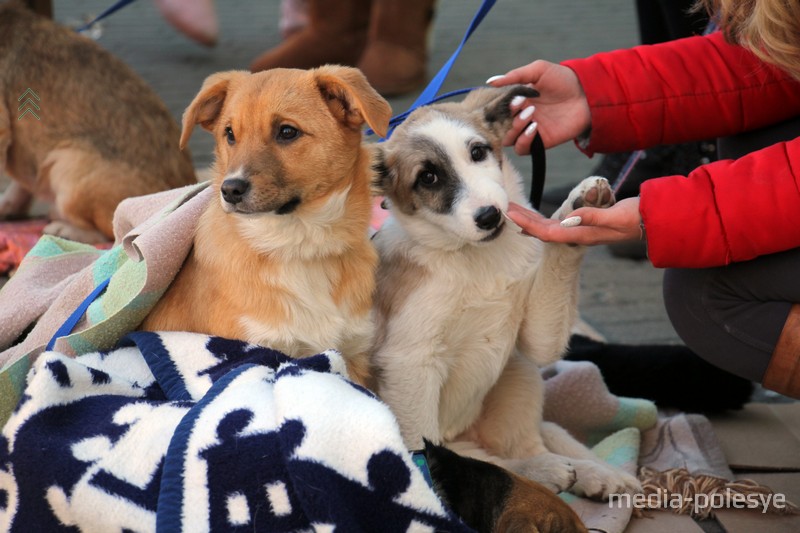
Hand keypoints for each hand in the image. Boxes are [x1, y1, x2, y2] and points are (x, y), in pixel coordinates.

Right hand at [487, 60, 591, 155]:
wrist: (586, 93)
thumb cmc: (563, 79)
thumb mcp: (538, 70)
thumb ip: (514, 76)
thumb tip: (490, 81)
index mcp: (517, 101)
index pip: (498, 109)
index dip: (500, 105)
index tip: (512, 97)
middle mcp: (520, 117)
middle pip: (500, 126)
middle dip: (507, 116)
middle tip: (522, 104)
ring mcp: (530, 130)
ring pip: (508, 139)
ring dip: (515, 127)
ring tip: (531, 113)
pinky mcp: (540, 142)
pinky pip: (522, 149)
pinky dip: (524, 140)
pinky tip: (534, 126)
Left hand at [506, 197, 644, 244]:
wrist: (652, 222)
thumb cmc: (636, 218)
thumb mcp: (616, 215)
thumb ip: (593, 216)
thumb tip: (569, 218)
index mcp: (581, 234)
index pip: (546, 231)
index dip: (527, 223)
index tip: (510, 213)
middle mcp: (578, 235)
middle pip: (542, 230)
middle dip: (522, 220)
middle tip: (504, 208)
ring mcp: (581, 231)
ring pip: (548, 228)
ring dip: (530, 220)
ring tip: (513, 211)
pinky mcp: (585, 225)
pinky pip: (557, 226)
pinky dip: (542, 221)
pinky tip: (535, 218)